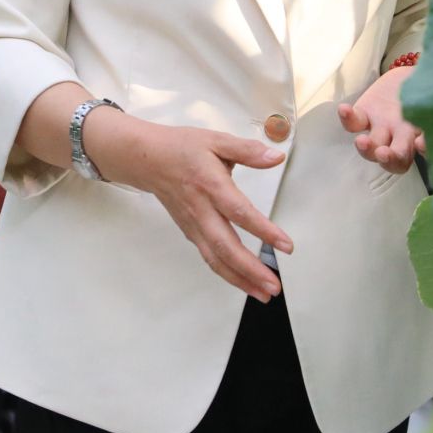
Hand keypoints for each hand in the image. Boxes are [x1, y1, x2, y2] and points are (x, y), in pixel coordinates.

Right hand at [84, 112, 292, 302]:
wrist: (147, 160)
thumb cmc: (181, 149)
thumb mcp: (216, 140)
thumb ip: (247, 150)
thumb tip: (276, 157)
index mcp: (210, 185)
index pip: (239, 212)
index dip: (263, 231)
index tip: (285, 245)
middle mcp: (201, 210)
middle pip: (226, 246)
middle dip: (251, 270)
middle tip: (273, 285)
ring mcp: (193, 225)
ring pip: (216, 258)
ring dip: (240, 279)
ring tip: (263, 292)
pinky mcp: (190, 232)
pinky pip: (209, 257)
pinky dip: (226, 273)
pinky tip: (242, 281)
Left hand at [338, 65, 423, 173]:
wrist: (414, 77)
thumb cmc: (431, 92)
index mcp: (420, 138)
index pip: (421, 155)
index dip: (422, 152)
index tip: (421, 144)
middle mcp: (399, 140)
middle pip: (392, 159)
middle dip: (389, 159)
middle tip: (384, 154)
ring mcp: (380, 129)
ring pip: (370, 146)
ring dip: (366, 147)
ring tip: (362, 141)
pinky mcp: (364, 114)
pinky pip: (353, 122)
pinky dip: (347, 118)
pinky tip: (344, 109)